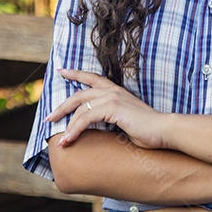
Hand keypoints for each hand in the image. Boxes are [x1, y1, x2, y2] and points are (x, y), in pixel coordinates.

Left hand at [45, 68, 165, 148]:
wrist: (163, 130)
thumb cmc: (147, 130)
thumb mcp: (125, 120)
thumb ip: (111, 118)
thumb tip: (97, 128)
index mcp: (116, 91)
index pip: (92, 77)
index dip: (75, 74)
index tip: (62, 71)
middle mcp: (112, 91)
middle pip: (78, 94)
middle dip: (61, 107)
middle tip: (48, 118)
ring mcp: (112, 98)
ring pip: (79, 108)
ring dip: (67, 126)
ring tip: (59, 141)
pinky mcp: (112, 108)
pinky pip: (85, 118)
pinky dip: (74, 130)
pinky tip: (68, 140)